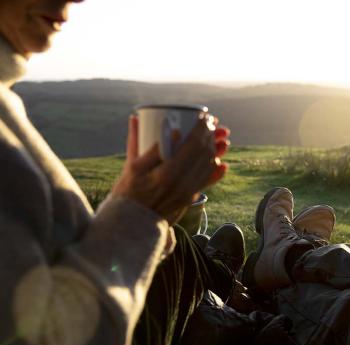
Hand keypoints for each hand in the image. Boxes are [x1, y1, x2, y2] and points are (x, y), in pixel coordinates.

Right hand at [112, 113, 229, 223]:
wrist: (133, 223)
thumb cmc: (128, 192)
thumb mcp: (131, 167)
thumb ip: (136, 142)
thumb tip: (138, 117)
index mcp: (167, 172)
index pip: (193, 144)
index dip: (202, 128)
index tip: (204, 116)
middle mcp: (182, 183)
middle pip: (204, 153)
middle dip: (210, 135)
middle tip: (211, 123)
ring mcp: (188, 192)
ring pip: (209, 166)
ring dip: (215, 149)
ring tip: (216, 137)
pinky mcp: (189, 198)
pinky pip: (207, 181)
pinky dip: (215, 170)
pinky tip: (220, 162)